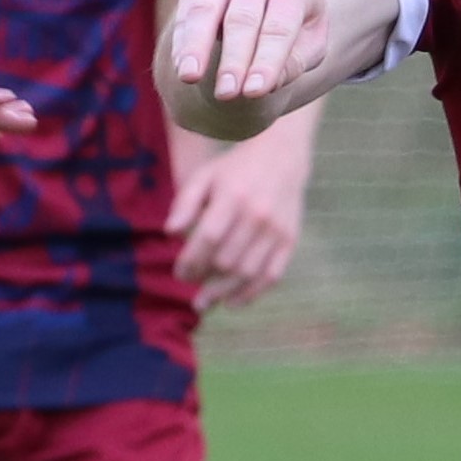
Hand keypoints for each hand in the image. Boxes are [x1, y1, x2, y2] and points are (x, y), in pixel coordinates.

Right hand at [165, 0, 342, 115]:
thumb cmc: (296, 23)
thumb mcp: (310, 41)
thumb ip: (295, 62)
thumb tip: (268, 85)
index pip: (279, 28)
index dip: (267, 61)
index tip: (255, 92)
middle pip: (242, 20)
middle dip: (233, 60)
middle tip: (226, 94)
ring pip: (204, 12)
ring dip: (195, 47)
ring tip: (189, 77)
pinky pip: (186, 17)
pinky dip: (183, 44)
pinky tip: (181, 70)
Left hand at [170, 121, 309, 306]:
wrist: (281, 157)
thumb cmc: (234, 170)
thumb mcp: (204, 176)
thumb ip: (185, 204)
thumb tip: (170, 234)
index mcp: (233, 197)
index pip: (208, 239)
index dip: (191, 261)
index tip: (180, 273)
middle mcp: (257, 216)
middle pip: (227, 260)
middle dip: (204, 278)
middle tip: (190, 282)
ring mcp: (276, 230)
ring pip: (247, 273)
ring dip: (223, 292)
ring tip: (205, 301)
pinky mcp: (289, 240)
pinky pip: (271, 276)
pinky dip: (251, 294)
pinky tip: (232, 302)